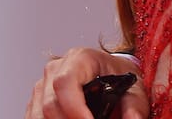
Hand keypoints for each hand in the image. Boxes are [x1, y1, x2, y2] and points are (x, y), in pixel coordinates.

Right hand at [25, 47, 147, 118]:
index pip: (65, 82)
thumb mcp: (134, 88)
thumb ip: (135, 105)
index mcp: (80, 58)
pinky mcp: (37, 101)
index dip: (74, 107)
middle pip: (50, 104)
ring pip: (39, 115)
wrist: (112, 74)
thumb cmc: (120, 76)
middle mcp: (56, 68)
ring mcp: (43, 85)